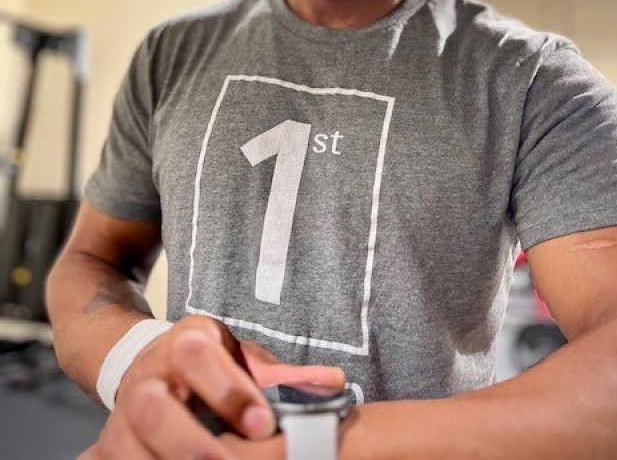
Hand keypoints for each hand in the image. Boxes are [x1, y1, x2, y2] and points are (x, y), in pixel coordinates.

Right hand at [79, 315, 343, 458]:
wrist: (150, 364)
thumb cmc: (209, 364)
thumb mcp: (242, 357)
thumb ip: (285, 375)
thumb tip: (333, 384)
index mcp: (184, 343)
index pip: (197, 357)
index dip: (229, 391)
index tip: (263, 423)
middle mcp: (147, 376)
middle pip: (152, 407)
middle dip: (191, 444)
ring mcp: (120, 415)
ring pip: (127, 446)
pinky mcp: (107, 448)